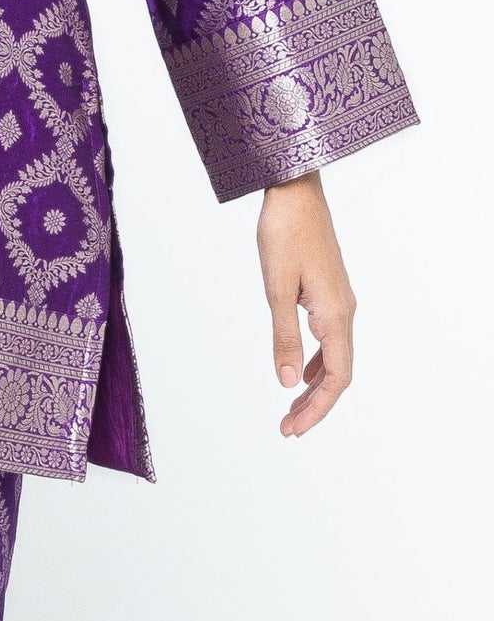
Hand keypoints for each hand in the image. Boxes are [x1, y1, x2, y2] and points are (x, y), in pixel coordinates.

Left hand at [256, 172, 354, 436]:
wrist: (295, 192)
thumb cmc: (284, 234)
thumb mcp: (276, 289)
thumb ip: (282, 337)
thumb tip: (284, 383)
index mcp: (334, 315)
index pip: (336, 377)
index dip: (317, 408)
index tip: (292, 429)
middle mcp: (344, 311)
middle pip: (338, 373)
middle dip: (314, 405)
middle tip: (286, 429)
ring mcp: (339, 302)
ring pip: (335, 357)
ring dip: (314, 386)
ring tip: (290, 408)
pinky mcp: (329, 292)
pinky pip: (329, 339)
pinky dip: (315, 362)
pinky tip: (297, 370)